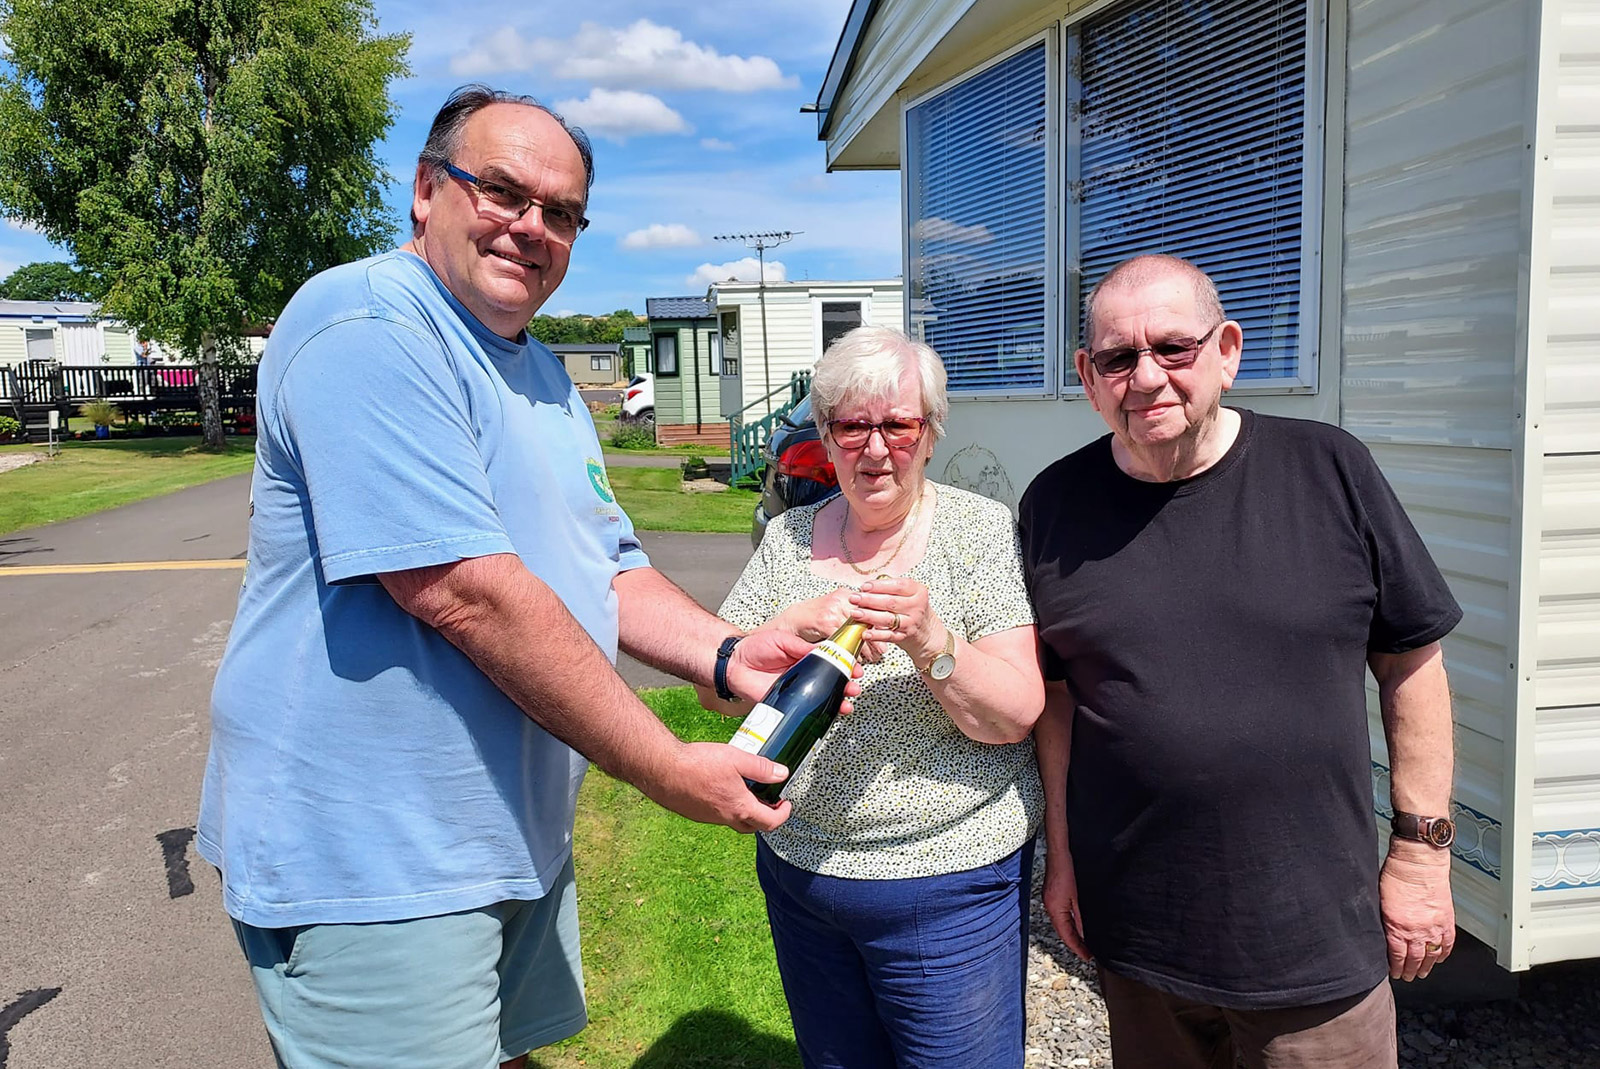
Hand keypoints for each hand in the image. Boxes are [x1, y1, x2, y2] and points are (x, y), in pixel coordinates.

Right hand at [637, 741, 792, 831]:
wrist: (662, 770)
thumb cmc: (698, 764)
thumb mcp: (736, 759)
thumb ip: (761, 767)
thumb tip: (782, 774)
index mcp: (740, 808)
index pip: (770, 823)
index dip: (783, 815)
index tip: (786, 804)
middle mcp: (725, 818)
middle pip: (752, 826)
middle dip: (765, 816)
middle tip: (769, 801)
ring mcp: (708, 818)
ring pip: (733, 821)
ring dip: (744, 812)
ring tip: (745, 792)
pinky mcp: (694, 813)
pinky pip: (716, 816)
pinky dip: (725, 807)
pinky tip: (720, 789)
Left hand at [726, 627, 861, 711]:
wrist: (733, 664)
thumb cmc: (755, 647)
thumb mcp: (782, 640)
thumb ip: (802, 647)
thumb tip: (824, 651)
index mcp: (805, 657)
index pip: (831, 662)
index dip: (845, 665)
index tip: (856, 667)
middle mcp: (804, 674)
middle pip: (831, 682)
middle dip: (846, 685)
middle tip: (854, 686)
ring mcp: (798, 690)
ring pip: (823, 698)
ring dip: (838, 701)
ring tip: (847, 701)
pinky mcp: (788, 703)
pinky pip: (806, 710)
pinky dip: (819, 714)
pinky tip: (830, 713)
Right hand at [770, 589, 888, 662]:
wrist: (792, 619)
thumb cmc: (815, 617)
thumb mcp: (836, 610)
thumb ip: (852, 615)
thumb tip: (874, 629)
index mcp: (846, 594)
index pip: (870, 607)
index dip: (880, 623)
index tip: (887, 636)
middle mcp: (841, 599)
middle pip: (865, 619)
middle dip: (876, 637)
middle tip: (882, 651)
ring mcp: (833, 609)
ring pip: (856, 630)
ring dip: (865, 647)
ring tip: (871, 657)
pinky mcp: (824, 621)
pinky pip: (842, 638)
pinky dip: (850, 650)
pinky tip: (854, 658)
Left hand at [849, 576, 943, 666]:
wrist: (927, 632)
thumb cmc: (912, 608)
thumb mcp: (909, 594)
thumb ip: (890, 589)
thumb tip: (865, 588)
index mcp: (918, 591)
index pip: (898, 585)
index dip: (879, 586)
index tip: (864, 586)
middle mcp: (916, 607)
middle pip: (890, 602)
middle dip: (869, 600)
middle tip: (854, 598)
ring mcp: (911, 623)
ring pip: (888, 619)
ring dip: (869, 616)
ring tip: (855, 613)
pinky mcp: (905, 636)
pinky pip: (888, 636)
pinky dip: (876, 635)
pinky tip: (865, 633)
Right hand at [1042, 845, 1091, 960]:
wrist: (1059, 851)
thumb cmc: (1068, 870)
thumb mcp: (1078, 897)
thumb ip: (1080, 916)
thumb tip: (1085, 932)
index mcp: (1056, 909)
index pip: (1066, 935)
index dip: (1078, 948)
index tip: (1088, 956)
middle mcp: (1050, 907)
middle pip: (1062, 931)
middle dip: (1074, 944)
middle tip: (1088, 953)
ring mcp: (1050, 901)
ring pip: (1061, 924)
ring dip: (1071, 934)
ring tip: (1084, 943)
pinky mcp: (1051, 895)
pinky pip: (1059, 915)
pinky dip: (1068, 923)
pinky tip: (1076, 925)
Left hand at [1380, 840, 1454, 979]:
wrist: (1418, 863)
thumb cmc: (1396, 876)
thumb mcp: (1381, 902)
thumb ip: (1385, 923)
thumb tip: (1385, 937)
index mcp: (1397, 927)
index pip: (1396, 956)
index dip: (1395, 968)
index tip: (1394, 973)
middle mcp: (1417, 931)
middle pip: (1415, 960)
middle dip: (1410, 971)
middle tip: (1407, 977)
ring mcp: (1434, 927)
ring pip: (1432, 956)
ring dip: (1427, 967)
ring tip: (1422, 973)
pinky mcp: (1447, 921)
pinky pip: (1447, 944)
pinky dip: (1444, 954)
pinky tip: (1440, 959)